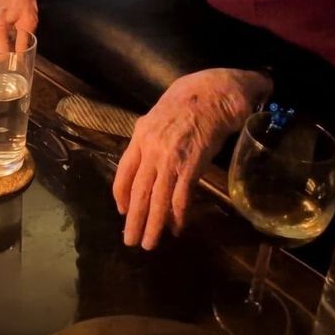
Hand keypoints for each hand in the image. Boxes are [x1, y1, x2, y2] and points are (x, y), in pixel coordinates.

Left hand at [112, 68, 271, 249]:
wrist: (213, 91)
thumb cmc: (189, 101)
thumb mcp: (158, 117)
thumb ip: (150, 140)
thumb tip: (148, 163)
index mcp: (140, 136)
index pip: (124, 172)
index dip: (121, 196)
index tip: (122, 212)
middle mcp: (151, 149)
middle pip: (139, 192)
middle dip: (134, 219)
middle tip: (131, 241)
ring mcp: (170, 158)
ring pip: (157, 199)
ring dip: (153, 224)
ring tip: (150, 243)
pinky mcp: (191, 165)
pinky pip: (181, 196)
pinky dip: (178, 215)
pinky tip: (176, 227)